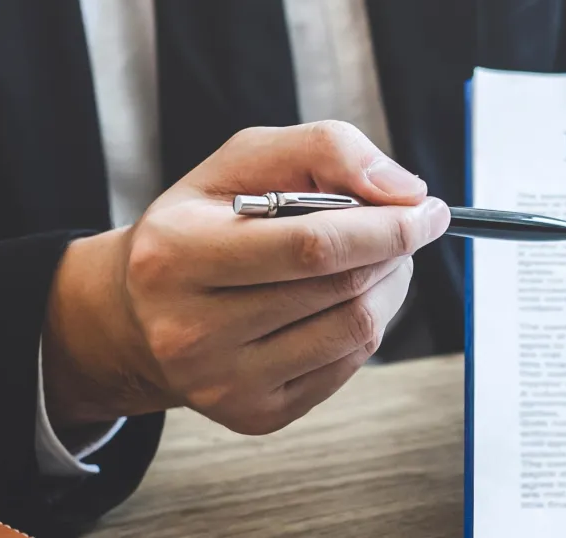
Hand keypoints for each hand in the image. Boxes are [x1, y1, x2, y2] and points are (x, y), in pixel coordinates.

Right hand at [42, 121, 449, 434]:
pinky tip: (343, 298)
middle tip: (404, 227)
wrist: (137, 312)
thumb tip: (404, 192)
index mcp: (177, 254)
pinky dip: (365, 323)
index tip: (428, 210)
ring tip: (374, 259)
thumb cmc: (201, 223)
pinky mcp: (254, 414)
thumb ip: (326, 151)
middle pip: (342, 290)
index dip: (387, 228)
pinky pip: (347, 364)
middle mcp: (191, 330)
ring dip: (388, 286)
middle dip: (392, 251)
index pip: (313, 247)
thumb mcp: (245, 161)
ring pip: (355, 331)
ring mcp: (222, 382)